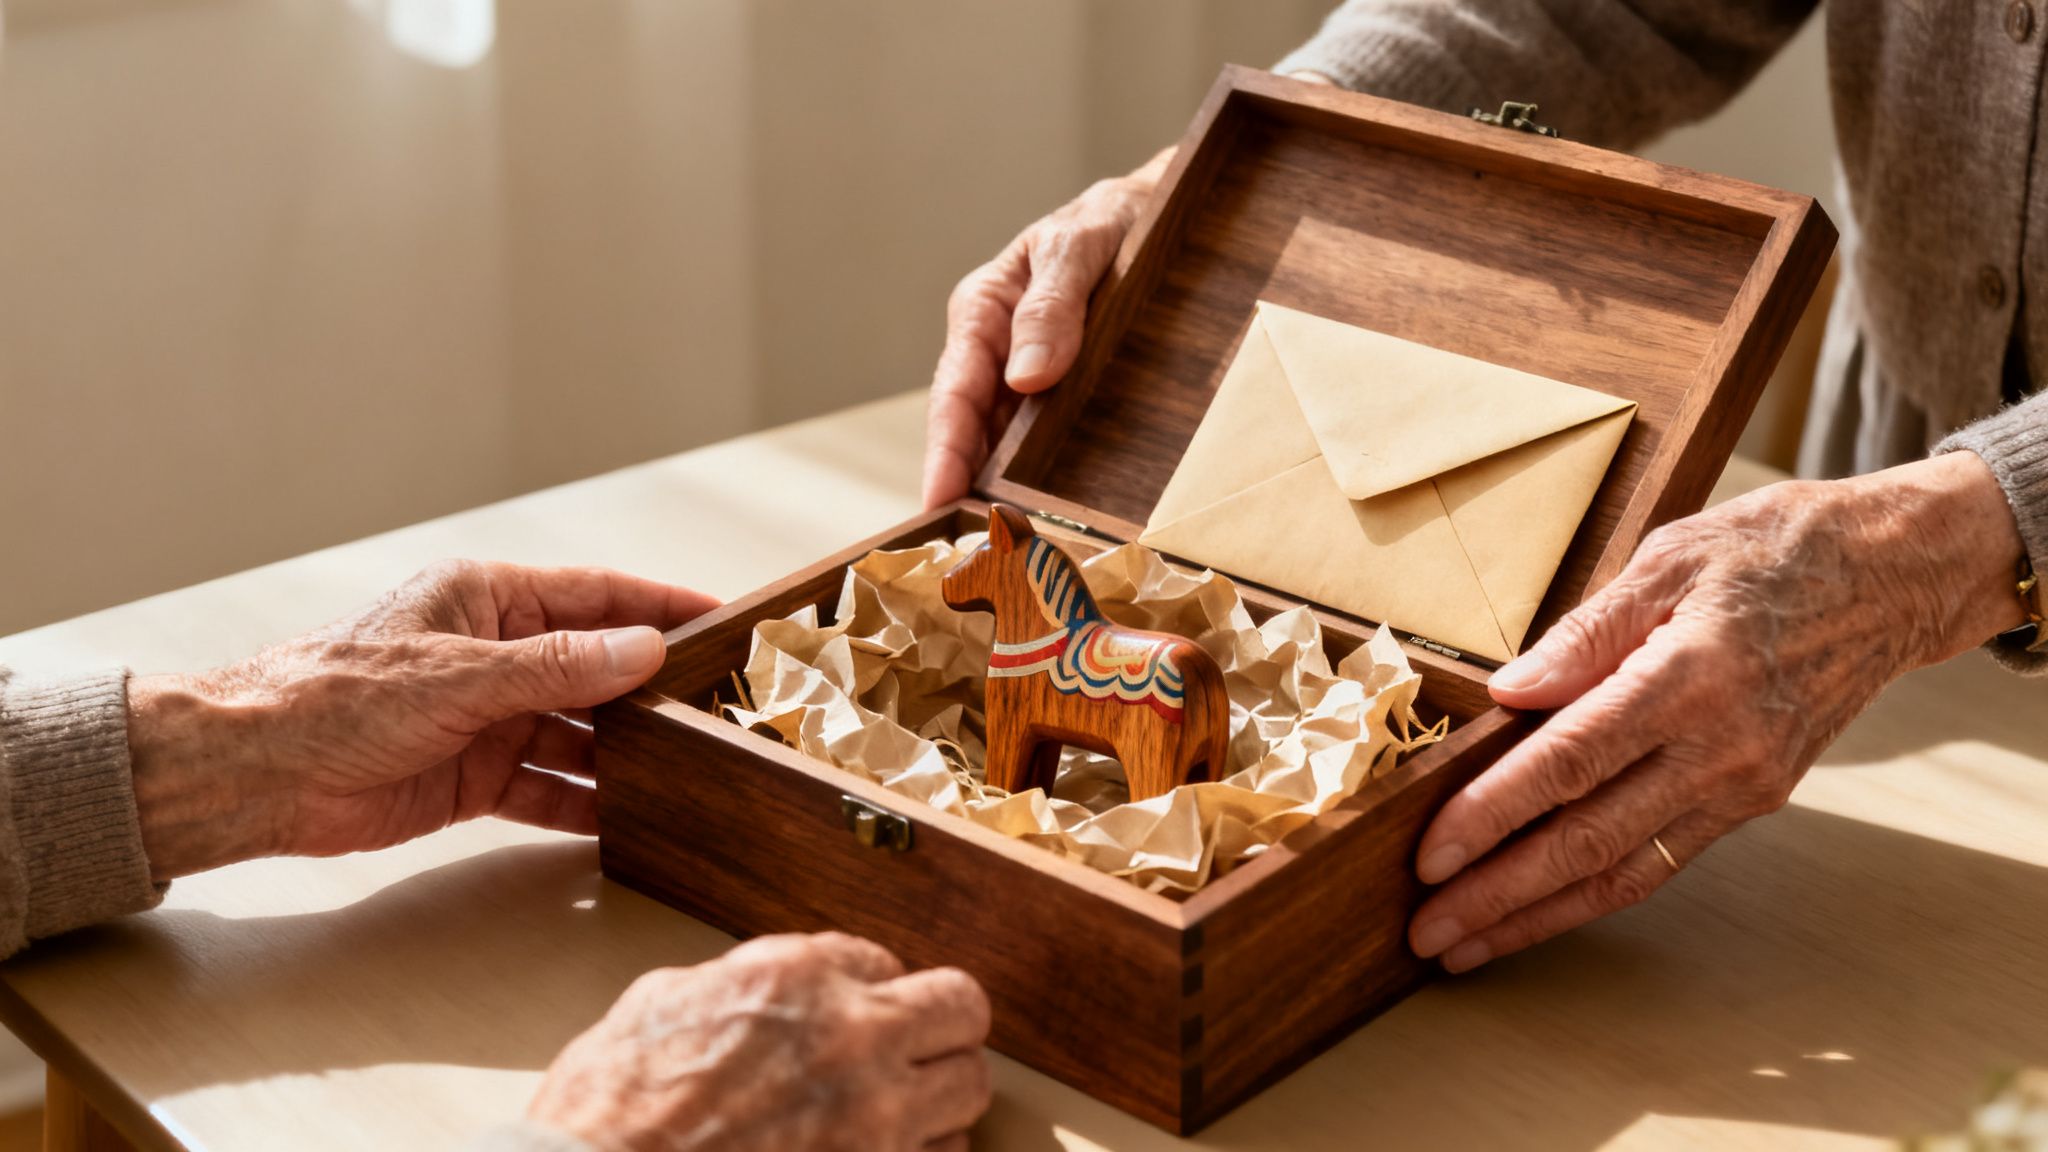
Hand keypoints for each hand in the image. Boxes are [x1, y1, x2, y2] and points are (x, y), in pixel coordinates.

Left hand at [125, 561, 717, 878]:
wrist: (255, 775)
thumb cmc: (333, 696)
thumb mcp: (459, 674)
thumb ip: (557, 667)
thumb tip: (641, 649)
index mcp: (487, 600)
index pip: (596, 596)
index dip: (660, 607)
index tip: (722, 618)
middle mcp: (495, 655)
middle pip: (596, 669)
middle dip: (653, 689)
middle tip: (721, 706)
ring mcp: (488, 719)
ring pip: (579, 734)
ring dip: (626, 752)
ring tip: (689, 766)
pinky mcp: (474, 777)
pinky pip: (548, 789)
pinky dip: (585, 805)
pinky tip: (629, 818)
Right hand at [528, 933, 992, 1151]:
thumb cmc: (611, 1112)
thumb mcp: (662, 1004)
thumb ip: (734, 985)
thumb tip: (760, 993)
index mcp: (794, 978)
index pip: (881, 958)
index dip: (866, 987)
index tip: (856, 1008)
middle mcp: (851, 1036)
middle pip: (961, 1005)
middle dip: (940, 1021)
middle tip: (916, 1041)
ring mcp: (873, 1115)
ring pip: (969, 1084)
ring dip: (940, 1091)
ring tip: (906, 1103)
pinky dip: (923, 1151)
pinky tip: (888, 1150)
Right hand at [919, 73, 1338, 509]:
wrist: (1170, 215)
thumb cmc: (1117, 218)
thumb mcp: (1082, 245)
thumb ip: (1053, 303)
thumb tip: (1026, 377)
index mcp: (985, 312)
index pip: (955, 392)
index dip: (943, 452)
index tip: (938, 502)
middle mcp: (1002, 356)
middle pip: (973, 435)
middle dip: (969, 493)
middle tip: (976, 552)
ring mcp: (1037, 384)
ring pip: (1011, 451)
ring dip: (1010, 499)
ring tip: (1017, 556)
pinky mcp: (1074, 403)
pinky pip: (1054, 449)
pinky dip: (1051, 485)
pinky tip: (1063, 524)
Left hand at [1407, 452, 2026, 972]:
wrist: (1891, 577)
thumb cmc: (1772, 551)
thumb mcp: (1671, 557)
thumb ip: (1586, 632)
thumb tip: (1508, 691)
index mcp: (1687, 678)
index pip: (1568, 763)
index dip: (1493, 814)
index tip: (1432, 853)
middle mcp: (1719, 749)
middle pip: (1588, 840)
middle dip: (1498, 894)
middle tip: (1426, 932)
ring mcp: (1741, 785)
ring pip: (1623, 871)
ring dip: (1538, 915)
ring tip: (1466, 946)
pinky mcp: (1751, 801)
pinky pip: (1661, 863)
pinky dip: (1594, 896)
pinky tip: (1540, 914)